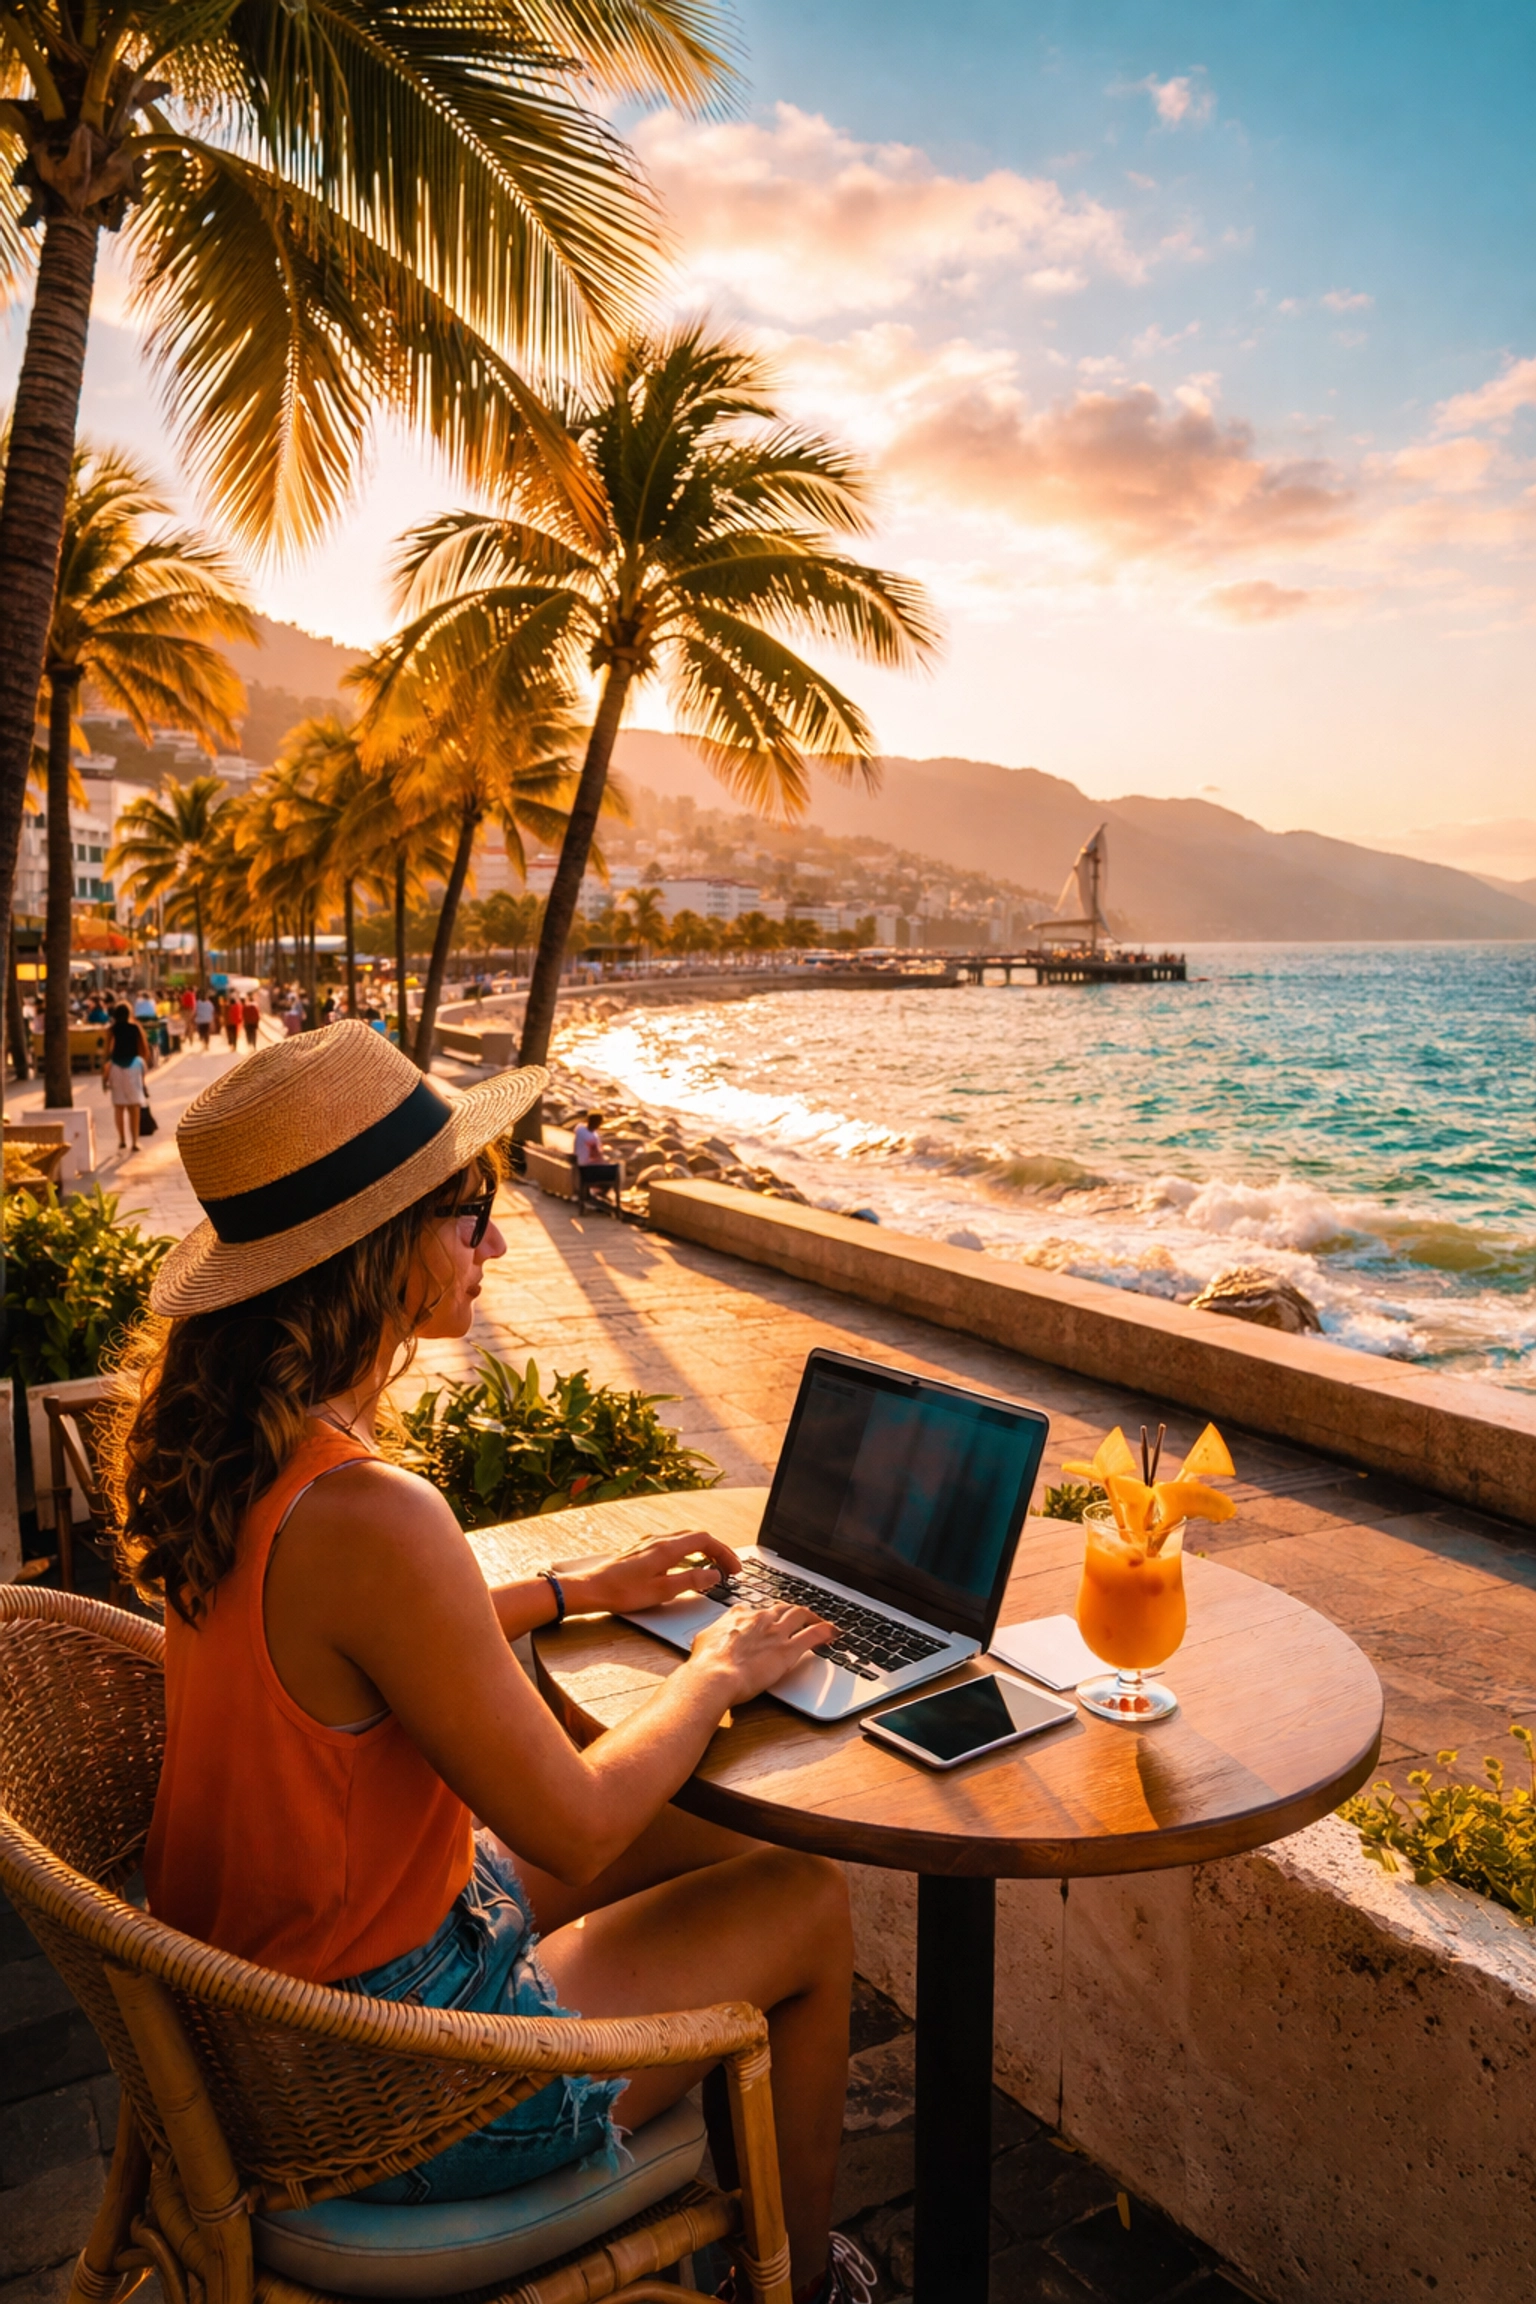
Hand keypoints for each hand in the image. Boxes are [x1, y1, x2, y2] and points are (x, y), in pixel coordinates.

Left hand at [567, 1531, 741, 1617]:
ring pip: (685, 1539)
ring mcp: (649, 1543)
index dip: (724, 1553)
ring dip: (703, 1550)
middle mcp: (659, 1540)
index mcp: (667, 1548)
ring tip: (713, 1567)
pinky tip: (686, 1564)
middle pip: (697, 1537)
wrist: (590, 1588)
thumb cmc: (622, 1592)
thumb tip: (713, 1575)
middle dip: (717, 1551)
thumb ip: (690, 1581)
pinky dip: (688, 1551)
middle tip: (729, 1569)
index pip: (705, 1541)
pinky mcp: (641, 1550)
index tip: (735, 1568)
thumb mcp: (661, 1591)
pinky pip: (673, 1544)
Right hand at [687, 1600, 835, 1705]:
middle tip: (799, 1618)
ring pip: (800, 1615)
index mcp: (738, 1615)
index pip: (757, 1610)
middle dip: (792, 1611)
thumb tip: (710, 1638)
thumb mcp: (703, 1641)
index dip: (766, 1615)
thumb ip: (713, 1635)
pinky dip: (825, 1631)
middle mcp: (759, 1619)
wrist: (714, 1677)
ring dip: (812, 1616)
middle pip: (782, 1608)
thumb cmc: (705, 1664)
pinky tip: (832, 1632)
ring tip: (818, 1621)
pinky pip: (812, 1635)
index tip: (770, 1619)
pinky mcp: (788, 1649)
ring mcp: (776, 1633)